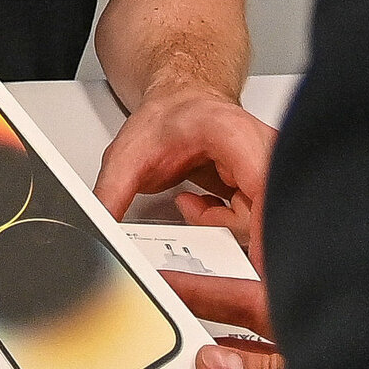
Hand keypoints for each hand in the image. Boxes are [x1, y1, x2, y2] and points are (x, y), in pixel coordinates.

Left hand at [93, 86, 275, 257]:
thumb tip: (97, 229)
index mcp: (235, 136)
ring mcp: (271, 167)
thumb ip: (109, 197)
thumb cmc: (167, 119)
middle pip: (263, 216)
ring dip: (222, 224)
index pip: (266, 191)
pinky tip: (207, 205)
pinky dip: (229, 222)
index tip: (258, 263)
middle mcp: (264, 150)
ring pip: (261, 223)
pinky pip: (257, 220)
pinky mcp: (269, 183)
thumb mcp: (126, 159)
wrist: (181, 105)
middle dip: (225, 227)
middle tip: (190, 209)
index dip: (267, 232)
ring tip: (192, 203)